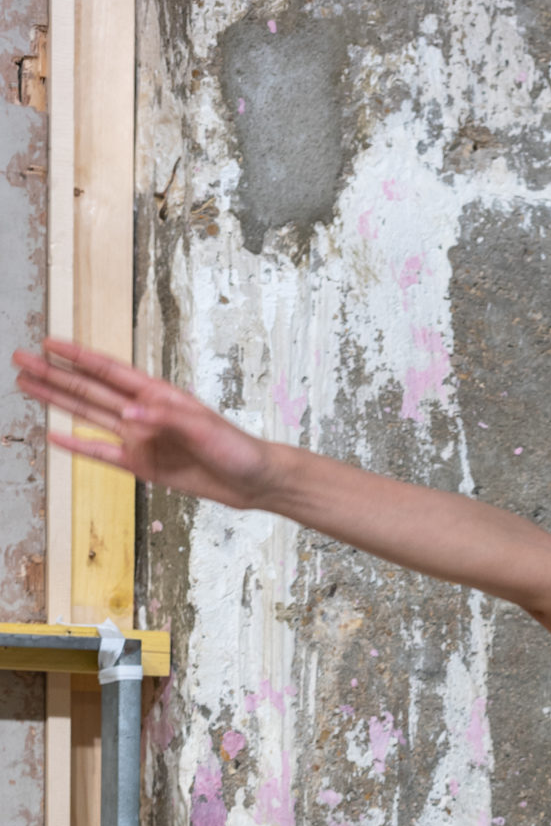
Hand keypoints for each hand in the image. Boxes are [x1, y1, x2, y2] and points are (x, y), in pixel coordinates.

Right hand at [11, 338, 271, 509]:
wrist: (253, 482)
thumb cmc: (236, 449)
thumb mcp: (206, 430)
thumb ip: (167, 420)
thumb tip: (129, 416)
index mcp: (157, 394)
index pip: (108, 370)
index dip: (77, 356)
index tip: (47, 342)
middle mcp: (142, 413)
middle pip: (88, 389)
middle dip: (54, 374)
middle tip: (20, 359)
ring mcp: (139, 439)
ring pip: (88, 416)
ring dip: (58, 401)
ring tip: (27, 385)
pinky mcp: (143, 466)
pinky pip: (103, 455)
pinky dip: (78, 446)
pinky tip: (54, 436)